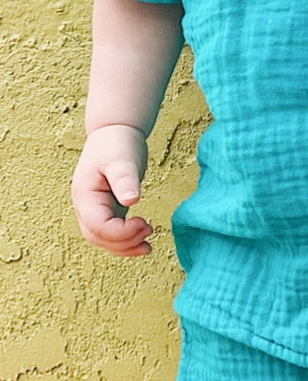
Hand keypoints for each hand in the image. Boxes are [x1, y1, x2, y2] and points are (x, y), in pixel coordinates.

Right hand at [71, 124, 153, 256]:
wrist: (114, 132)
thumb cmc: (116, 143)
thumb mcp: (121, 159)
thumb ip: (125, 179)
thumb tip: (131, 200)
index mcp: (85, 195)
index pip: (98, 226)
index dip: (121, 232)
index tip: (145, 224)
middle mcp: (86, 206)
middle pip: (97, 237)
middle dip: (123, 242)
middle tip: (149, 232)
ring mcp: (95, 209)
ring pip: (103, 240)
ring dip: (124, 247)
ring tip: (148, 246)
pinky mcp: (108, 209)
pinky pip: (112, 234)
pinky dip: (125, 241)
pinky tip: (143, 242)